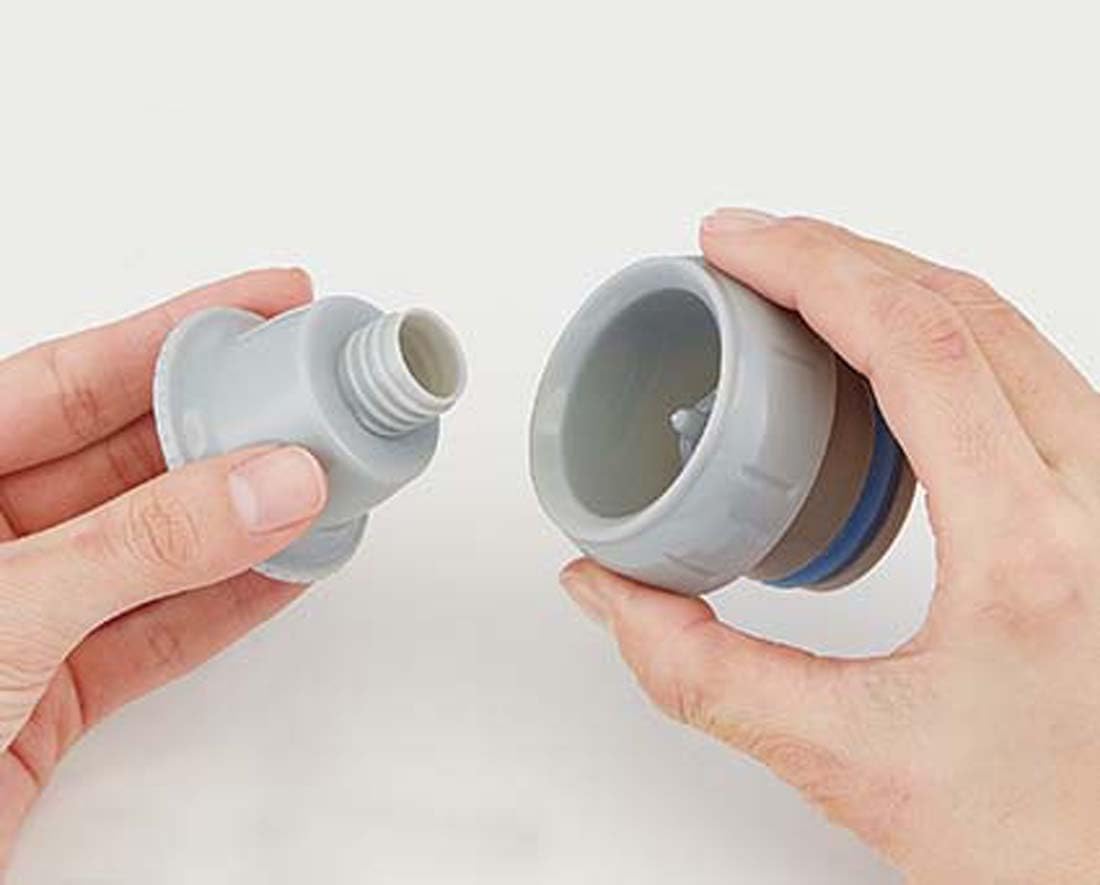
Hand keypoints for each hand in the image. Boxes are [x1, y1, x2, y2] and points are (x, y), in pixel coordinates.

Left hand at [0, 270, 327, 869]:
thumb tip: (267, 482)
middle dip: (231, 424)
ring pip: (162, 546)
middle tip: (313, 392)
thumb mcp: (7, 605)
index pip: (72, 377)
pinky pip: (164, 631)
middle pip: (131, 457)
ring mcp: (25, 614)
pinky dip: (234, 602)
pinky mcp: (57, 691)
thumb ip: (145, 543)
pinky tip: (292, 565)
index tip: (268, 301)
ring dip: (250, 517)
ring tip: (327, 474)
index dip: (177, 330)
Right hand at [560, 210, 1099, 882]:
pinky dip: (938, 325)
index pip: (919, 349)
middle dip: (837, 253)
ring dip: (892, 279)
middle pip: (963, 308)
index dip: (812, 269)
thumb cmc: (1034, 833)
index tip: (732, 245)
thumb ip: (697, 675)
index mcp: (1033, 554)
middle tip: (742, 247)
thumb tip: (607, 589)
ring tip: (793, 279)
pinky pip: (1025, 365)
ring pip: (1004, 325)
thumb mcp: (845, 760)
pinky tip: (874, 343)